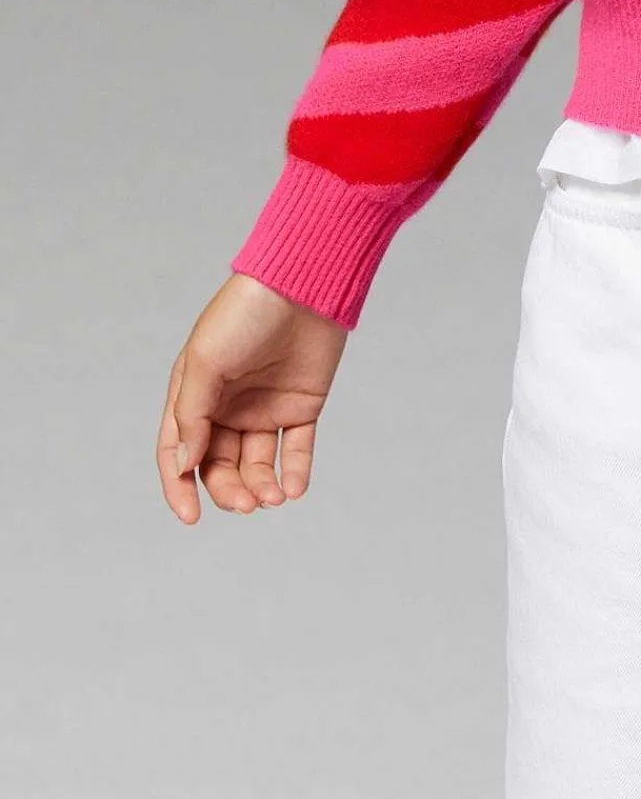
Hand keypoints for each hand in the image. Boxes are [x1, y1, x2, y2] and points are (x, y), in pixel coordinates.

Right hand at [157, 272, 348, 523]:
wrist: (304, 282)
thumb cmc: (245, 312)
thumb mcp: (205, 361)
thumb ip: (191, 415)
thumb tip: (183, 465)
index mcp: (194, 394)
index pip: (178, 452)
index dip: (179, 486)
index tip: (191, 517)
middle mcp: (227, 406)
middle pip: (219, 465)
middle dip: (229, 490)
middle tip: (247, 504)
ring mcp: (265, 407)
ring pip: (256, 464)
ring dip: (261, 486)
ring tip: (273, 497)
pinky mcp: (301, 405)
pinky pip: (296, 448)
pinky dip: (294, 472)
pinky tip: (293, 488)